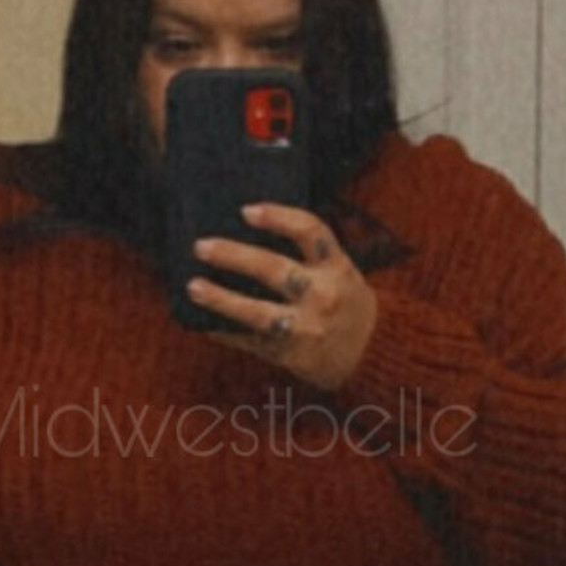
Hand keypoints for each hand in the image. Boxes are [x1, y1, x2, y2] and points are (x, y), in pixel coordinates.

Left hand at [186, 204, 378, 390]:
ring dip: (221, 299)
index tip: (246, 211)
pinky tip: (203, 322)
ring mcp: (306, 327)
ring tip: (193, 287)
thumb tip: (250, 226)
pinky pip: (250, 341)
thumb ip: (309, 253)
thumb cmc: (347, 302)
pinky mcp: (290, 353)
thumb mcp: (340, 270)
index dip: (278, 217)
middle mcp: (323, 295)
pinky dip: (225, 331)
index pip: (310, 232)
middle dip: (234, 255)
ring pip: (258, 312)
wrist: (371, 353)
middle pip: (274, 269)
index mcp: (336, 267)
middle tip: (201, 246)